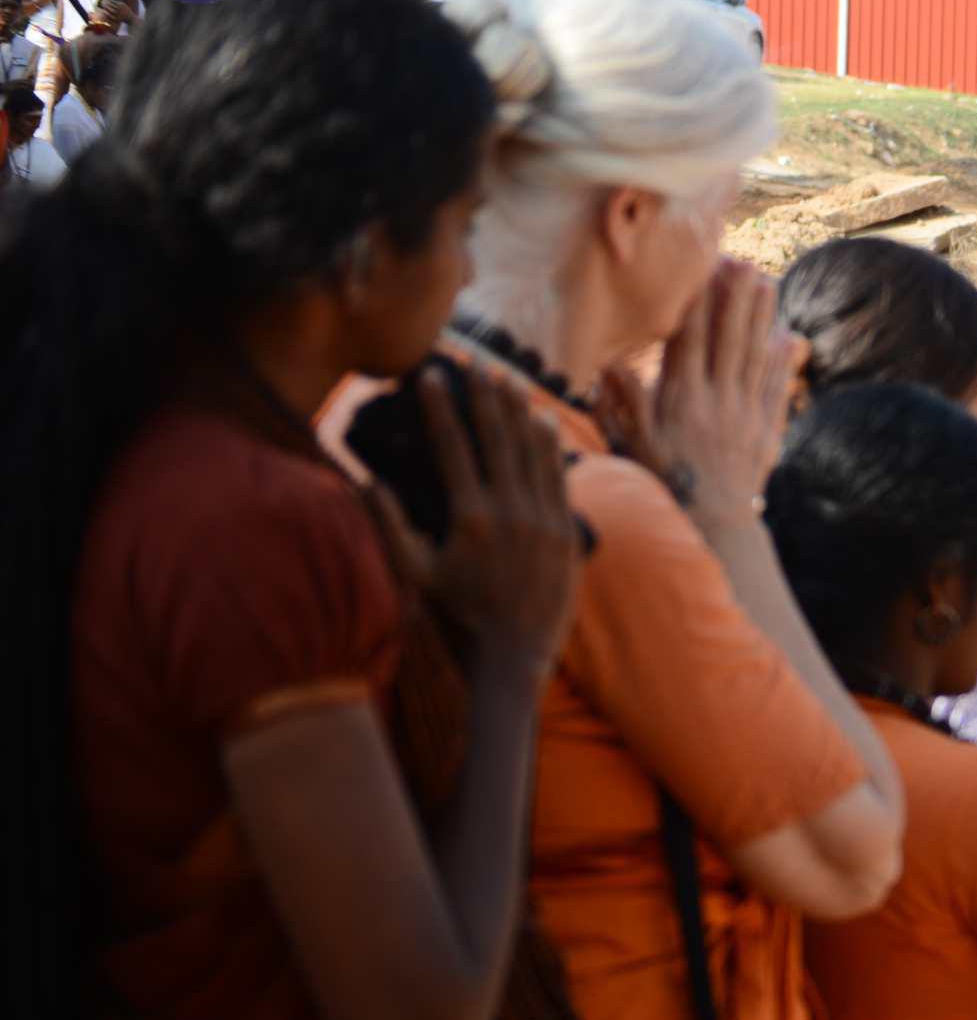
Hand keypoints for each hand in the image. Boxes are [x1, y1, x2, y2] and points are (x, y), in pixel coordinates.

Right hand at [387, 362, 582, 671]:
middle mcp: (511, 512)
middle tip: (476, 364)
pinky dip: (550, 447)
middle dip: (485, 397)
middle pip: (498, 438)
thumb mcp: (414, 573)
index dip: (441, 407)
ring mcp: (544, 521)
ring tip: (508, 382)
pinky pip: (559, 478)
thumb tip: (366, 480)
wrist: (513, 655)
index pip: (453, 446)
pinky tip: (543, 422)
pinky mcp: (567, 533)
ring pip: (533, 452)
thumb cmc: (457, 616)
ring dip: (520, 413)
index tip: (431, 375)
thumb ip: (390, 525)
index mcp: (470, 517)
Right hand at [633, 259, 799, 535]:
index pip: (688, 340)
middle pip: (728, 340)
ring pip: (754, 356)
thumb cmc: (666, 484)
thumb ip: (625, 403)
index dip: (695, 302)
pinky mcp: (766, 430)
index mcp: (682, 399)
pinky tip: (789, 336)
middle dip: (735, 299)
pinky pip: (776, 389)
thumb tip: (610, 364)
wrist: (714, 525)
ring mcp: (745, 414)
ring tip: (767, 282)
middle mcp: (717, 400)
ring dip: (761, 318)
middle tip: (745, 261)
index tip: (699, 269)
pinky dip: (782, 362)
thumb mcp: (635, 445)